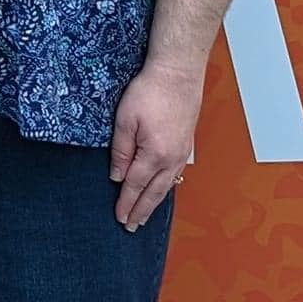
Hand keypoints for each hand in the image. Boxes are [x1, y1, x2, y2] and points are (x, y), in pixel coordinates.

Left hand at [108, 61, 202, 230]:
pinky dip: (165, 187)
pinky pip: (174, 174)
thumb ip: (121, 150)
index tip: (120, 218)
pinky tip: (161, 190)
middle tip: (132, 227)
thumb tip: (117, 176)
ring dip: (154, 202)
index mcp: (154, 155)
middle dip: (141, 211)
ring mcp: (181, 153)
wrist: (178, 75)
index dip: (126, 203)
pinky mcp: (185, 145)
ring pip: (166, 185)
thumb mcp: (125, 120)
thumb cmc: (149, 92)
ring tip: (144, 215)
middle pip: (154, 192)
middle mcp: (171, 159)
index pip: (136, 186)